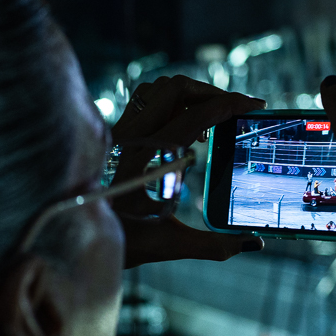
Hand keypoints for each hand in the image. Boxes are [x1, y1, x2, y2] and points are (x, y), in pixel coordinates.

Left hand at [113, 75, 264, 267]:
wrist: (83, 236)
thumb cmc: (123, 242)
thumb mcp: (170, 245)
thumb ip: (213, 245)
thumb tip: (253, 244)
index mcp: (140, 161)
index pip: (189, 118)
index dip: (225, 106)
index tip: (252, 105)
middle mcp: (127, 139)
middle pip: (175, 89)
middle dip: (213, 93)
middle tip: (238, 108)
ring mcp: (120, 132)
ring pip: (160, 89)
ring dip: (192, 94)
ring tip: (214, 118)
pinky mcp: (118, 132)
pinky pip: (148, 100)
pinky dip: (174, 101)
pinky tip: (188, 124)